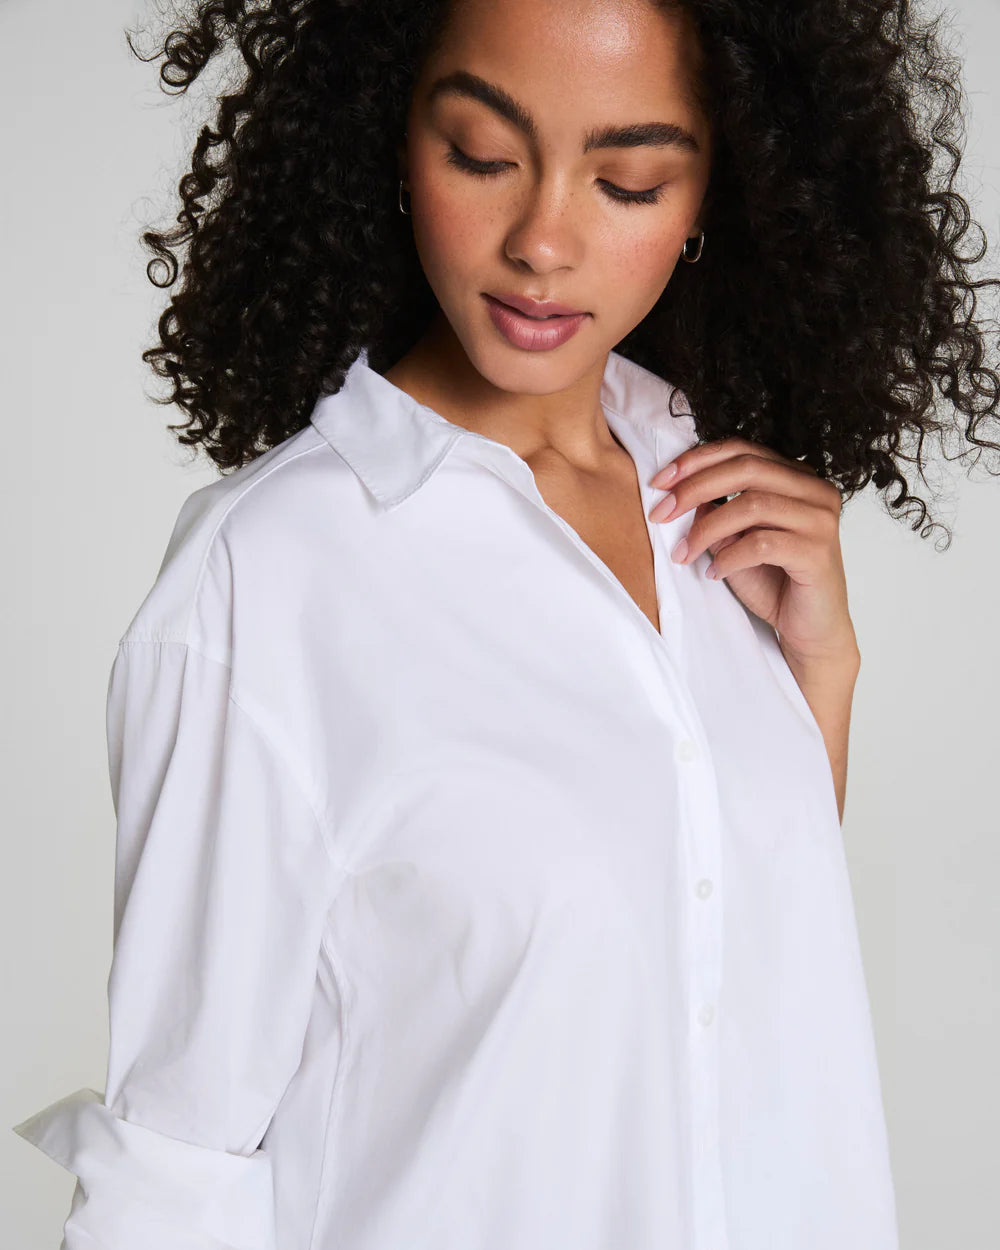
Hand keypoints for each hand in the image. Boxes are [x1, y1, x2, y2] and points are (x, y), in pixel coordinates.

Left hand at [648, 437, 859, 666]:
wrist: (809, 628)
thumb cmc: (774, 581)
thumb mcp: (734, 540)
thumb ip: (715, 512)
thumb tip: (678, 490)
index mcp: (796, 477)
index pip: (743, 450)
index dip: (697, 460)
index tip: (660, 481)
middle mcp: (815, 490)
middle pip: (746, 469)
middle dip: (694, 488)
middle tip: (660, 513)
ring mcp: (821, 519)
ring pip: (752, 505)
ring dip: (706, 529)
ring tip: (684, 554)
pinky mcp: (818, 552)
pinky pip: (762, 543)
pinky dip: (730, 557)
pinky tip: (715, 572)